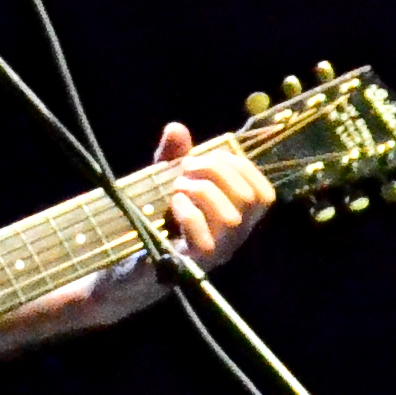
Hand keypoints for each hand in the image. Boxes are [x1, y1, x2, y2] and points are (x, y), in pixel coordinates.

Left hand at [152, 121, 275, 275]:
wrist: (130, 266)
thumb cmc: (157, 221)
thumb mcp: (167, 182)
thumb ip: (174, 157)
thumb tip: (176, 128)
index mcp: (239, 219)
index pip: (264, 194)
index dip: (242, 167)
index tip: (211, 156)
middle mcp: (235, 239)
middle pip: (249, 200)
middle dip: (217, 172)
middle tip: (186, 168)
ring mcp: (217, 254)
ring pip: (231, 219)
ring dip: (202, 191)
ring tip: (177, 187)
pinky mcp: (193, 265)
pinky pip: (204, 241)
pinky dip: (189, 213)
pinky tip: (174, 204)